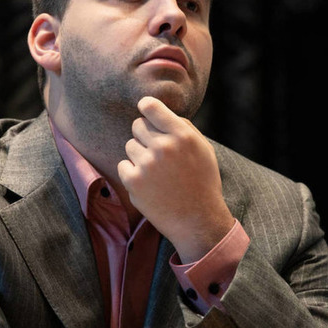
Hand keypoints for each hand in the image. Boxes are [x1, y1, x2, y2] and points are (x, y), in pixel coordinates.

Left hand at [117, 96, 233, 262]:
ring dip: (139, 154)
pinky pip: (123, 165)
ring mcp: (147, 164)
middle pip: (138, 125)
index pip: (151, 107)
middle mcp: (164, 147)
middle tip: (157, 151)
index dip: (146, 106)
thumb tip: (160, 111)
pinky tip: (149, 183)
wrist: (197, 221)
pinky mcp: (133, 181)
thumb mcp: (203, 149)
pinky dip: (132, 172)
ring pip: (130, 145)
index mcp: (183, 135)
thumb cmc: (202, 182)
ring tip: (157, 171)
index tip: (145, 108)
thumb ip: (183, 127)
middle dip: (145, 135)